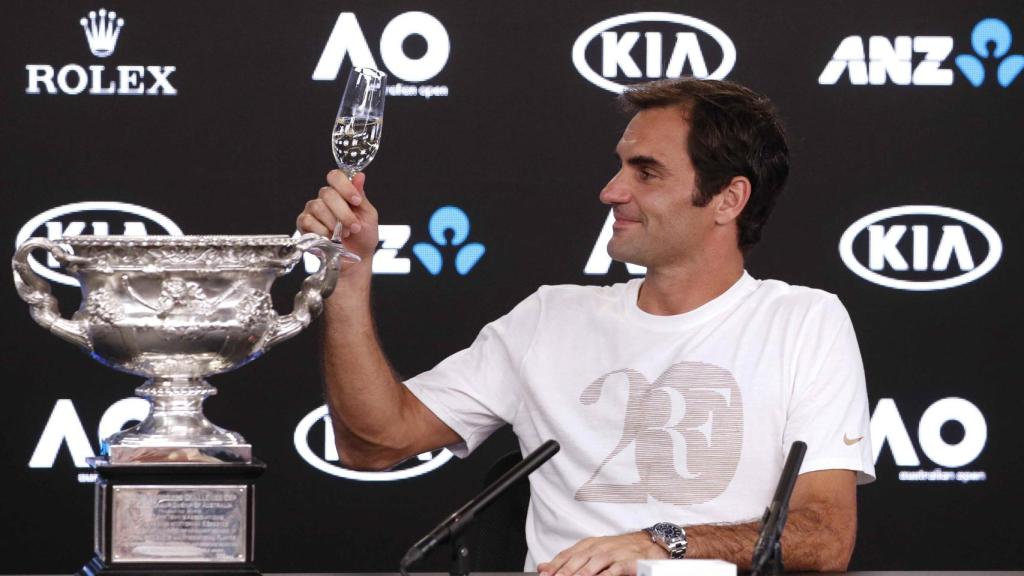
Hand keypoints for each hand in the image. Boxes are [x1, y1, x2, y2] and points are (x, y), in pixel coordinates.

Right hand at [296, 170, 379, 264]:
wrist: (356, 258)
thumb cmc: (363, 237)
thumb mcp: (368, 215)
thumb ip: (361, 196)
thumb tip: (359, 176)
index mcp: (341, 193)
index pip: (336, 176)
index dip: (345, 186)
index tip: (356, 201)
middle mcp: (325, 199)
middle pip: (327, 193)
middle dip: (343, 213)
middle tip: (354, 227)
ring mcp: (313, 210)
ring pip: (318, 207)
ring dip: (334, 223)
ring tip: (344, 234)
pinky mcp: (304, 224)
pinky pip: (308, 221)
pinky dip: (321, 231)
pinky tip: (329, 238)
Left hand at [537, 532, 667, 575]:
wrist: (650, 543)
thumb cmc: (619, 550)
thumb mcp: (592, 551)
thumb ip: (569, 560)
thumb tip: (542, 567)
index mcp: (588, 545)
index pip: (566, 555)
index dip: (554, 566)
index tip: (543, 575)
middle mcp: (598, 547)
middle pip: (576, 561)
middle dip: (563, 572)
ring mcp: (613, 554)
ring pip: (592, 565)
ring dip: (580, 574)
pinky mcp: (627, 561)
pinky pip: (613, 570)